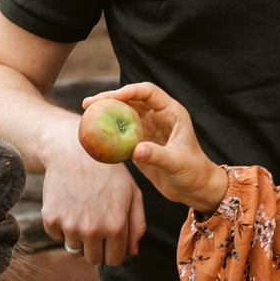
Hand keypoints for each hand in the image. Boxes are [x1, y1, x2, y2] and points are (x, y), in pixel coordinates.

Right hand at [41, 143, 145, 265]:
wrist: (74, 150)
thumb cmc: (108, 171)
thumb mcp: (133, 193)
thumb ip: (137, 224)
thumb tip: (132, 252)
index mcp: (116, 226)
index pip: (115, 260)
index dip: (114, 251)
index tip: (111, 240)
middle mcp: (92, 230)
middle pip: (94, 259)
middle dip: (97, 247)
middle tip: (97, 225)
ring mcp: (69, 225)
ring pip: (74, 249)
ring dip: (79, 236)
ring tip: (83, 211)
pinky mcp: (51, 219)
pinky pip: (57, 236)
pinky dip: (61, 225)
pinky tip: (68, 204)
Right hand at [94, 82, 228, 212]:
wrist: (194, 189)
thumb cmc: (193, 172)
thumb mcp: (177, 162)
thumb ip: (158, 155)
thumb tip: (136, 150)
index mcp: (171, 112)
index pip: (148, 92)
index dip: (129, 91)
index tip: (112, 97)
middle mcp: (158, 116)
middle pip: (131, 99)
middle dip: (109, 98)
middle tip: (88, 102)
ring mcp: (147, 129)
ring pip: (123, 114)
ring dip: (105, 112)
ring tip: (86, 113)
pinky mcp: (139, 143)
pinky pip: (120, 133)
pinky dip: (107, 132)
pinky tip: (93, 134)